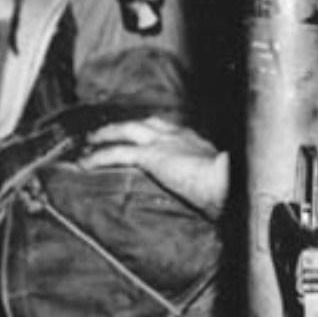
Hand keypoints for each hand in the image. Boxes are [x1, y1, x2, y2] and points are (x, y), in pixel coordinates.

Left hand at [78, 117, 227, 215]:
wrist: (231, 184)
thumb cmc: (232, 189)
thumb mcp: (222, 180)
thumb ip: (211, 181)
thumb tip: (214, 194)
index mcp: (197, 142)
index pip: (171, 129)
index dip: (155, 131)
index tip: (146, 135)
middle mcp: (179, 136)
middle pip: (147, 123)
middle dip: (127, 126)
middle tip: (110, 130)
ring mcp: (164, 143)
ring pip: (127, 130)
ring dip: (106, 134)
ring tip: (89, 141)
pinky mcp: (152, 156)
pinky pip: (118, 153)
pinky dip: (99, 157)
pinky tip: (85, 163)